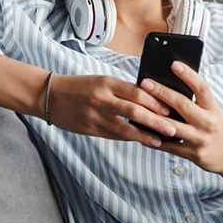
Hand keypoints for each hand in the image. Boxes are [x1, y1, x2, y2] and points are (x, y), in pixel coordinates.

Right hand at [45, 74, 180, 146]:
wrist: (50, 96)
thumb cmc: (82, 86)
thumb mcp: (103, 81)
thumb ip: (124, 90)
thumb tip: (151, 99)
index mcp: (107, 83)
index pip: (137, 92)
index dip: (155, 102)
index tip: (169, 109)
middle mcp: (102, 99)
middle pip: (134, 111)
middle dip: (155, 121)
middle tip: (172, 128)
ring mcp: (95, 116)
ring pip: (124, 128)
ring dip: (144, 136)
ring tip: (159, 141)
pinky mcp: (90, 129)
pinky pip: (114, 136)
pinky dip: (129, 138)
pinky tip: (141, 141)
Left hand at [140, 61, 222, 174]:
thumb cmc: (217, 128)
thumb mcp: (213, 112)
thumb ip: (197, 101)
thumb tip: (171, 84)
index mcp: (213, 108)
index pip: (202, 87)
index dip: (188, 75)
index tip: (174, 64)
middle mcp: (208, 122)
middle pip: (182, 104)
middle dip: (162, 92)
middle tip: (145, 82)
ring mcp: (200, 139)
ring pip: (172, 126)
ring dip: (153, 117)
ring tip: (137, 107)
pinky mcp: (194, 154)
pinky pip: (170, 147)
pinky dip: (155, 140)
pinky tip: (141, 133)